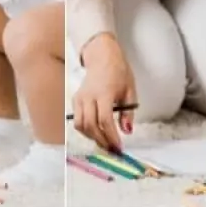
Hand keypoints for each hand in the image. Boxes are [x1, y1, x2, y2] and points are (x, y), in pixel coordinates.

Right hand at [71, 34, 135, 151]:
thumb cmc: (118, 72)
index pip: (104, 119)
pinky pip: (77, 119)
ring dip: (92, 137)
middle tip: (113, 149)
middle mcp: (88, 96)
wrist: (103, 57)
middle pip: (90, 125)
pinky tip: (97, 132)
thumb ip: (128, 112)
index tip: (119, 146)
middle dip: (102, 140)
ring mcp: (79, 98)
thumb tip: (127, 131)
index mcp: (104, 93)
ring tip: (105, 142)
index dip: (112, 136)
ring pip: (80, 124)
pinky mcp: (75, 100)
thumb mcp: (130, 91)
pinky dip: (86, 129)